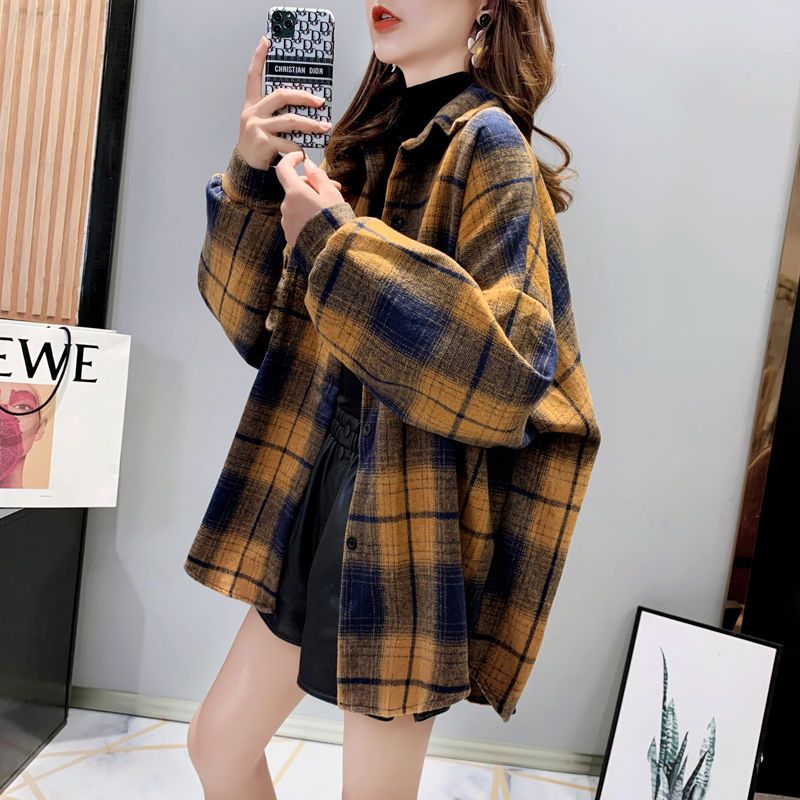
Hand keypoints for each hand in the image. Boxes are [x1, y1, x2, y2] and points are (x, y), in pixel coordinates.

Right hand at [237, 36, 332, 168]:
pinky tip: (305, 152)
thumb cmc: (259, 145)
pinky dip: (300, 148)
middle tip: (320, 101)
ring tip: (324, 127)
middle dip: (303, 96)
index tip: (266, 40)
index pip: (253, 76)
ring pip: (290, 120)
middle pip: (281, 95)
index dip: (258, 58)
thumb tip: (305, 107)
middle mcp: (252, 113)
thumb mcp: (262, 125)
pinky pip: (289, 143)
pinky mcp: (263, 143)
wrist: (246, 169)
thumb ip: (277, 114)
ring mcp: (257, 127)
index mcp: (252, 105)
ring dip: (310, 124)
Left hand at [274, 151, 346, 246]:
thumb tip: (307, 164)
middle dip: (312, 186)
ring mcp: (286, 222)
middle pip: (295, 189)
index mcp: (294, 193)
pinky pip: (296, 220)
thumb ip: (317, 176)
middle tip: (336, 188)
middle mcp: (286, 206)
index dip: (291, 159)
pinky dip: (306, 217)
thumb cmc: (334, 220)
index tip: (301, 156)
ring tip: (330, 209)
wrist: (333, 251)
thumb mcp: (331, 193)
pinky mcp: (290, 235)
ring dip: (310, 202)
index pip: (283, 168)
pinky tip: (321, 222)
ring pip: (297, 205)